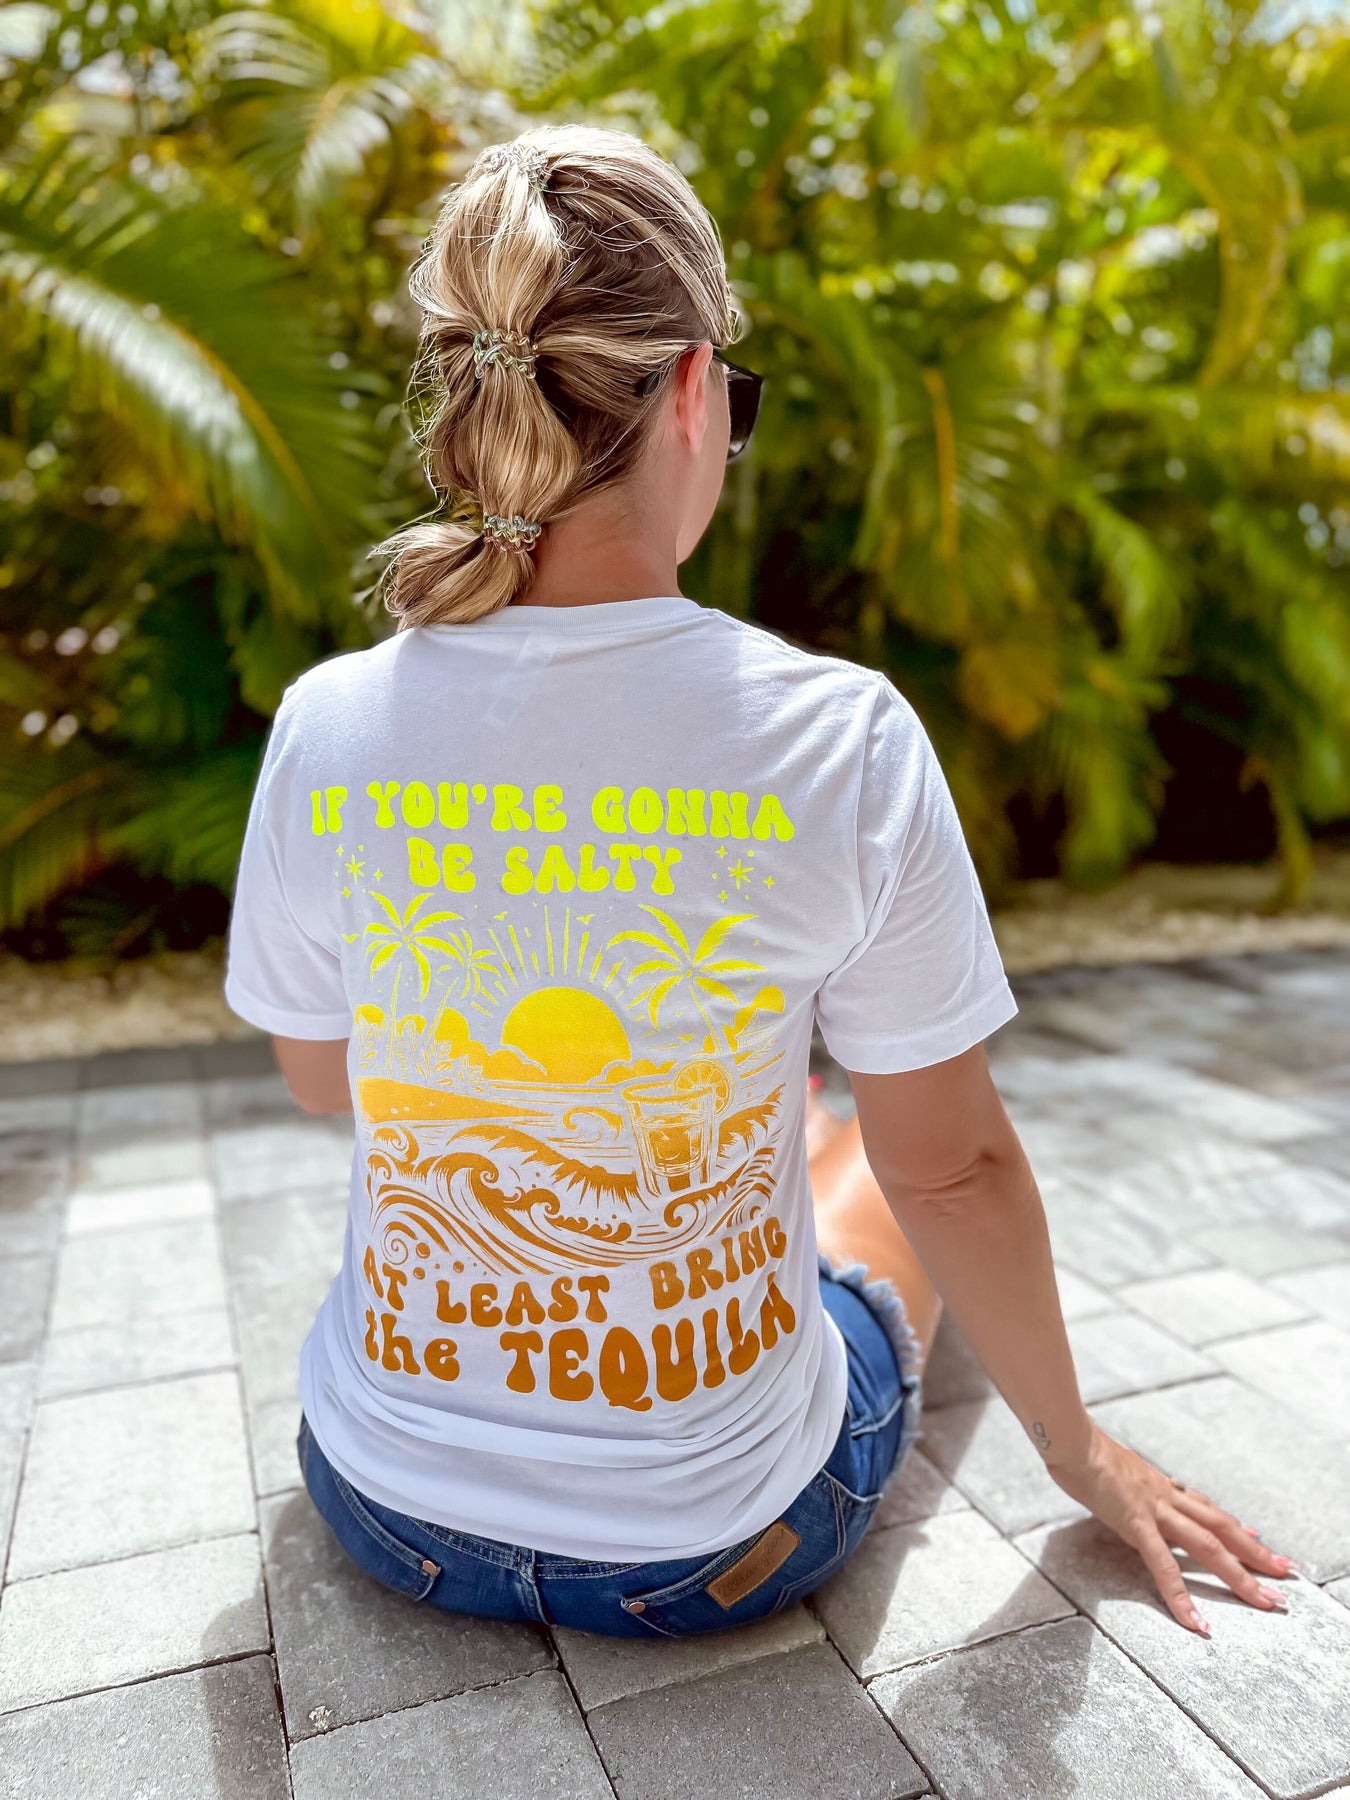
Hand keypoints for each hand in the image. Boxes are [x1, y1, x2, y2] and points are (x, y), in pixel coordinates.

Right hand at [1044, 1422, 1296, 1633]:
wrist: (1070, 1437)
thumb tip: (1118, 1485)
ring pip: (1208, 1545)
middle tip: (1284, 1573)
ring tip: (1263, 1599)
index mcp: (1158, 1486)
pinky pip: (1164, 1566)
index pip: (1205, 1508)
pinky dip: (1182, 1597)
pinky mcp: (1136, 1524)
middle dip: (1254, 1553)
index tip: (1257, 1539)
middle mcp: (1166, 1497)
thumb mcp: (1110, 1466)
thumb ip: (1123, 1481)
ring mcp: (1154, 1510)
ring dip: (1239, 1575)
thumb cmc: (1079, 1448)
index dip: (1233, 1525)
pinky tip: (1195, 1622)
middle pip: (1220, 1527)